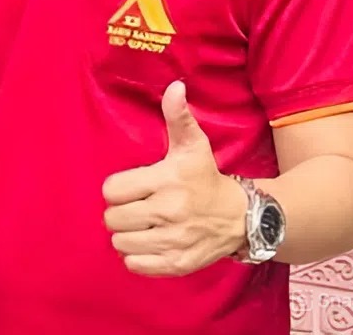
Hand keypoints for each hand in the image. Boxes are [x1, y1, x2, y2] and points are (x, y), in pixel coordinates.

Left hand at [102, 80, 246, 275]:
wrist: (240, 217)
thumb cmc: (206, 177)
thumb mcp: (193, 144)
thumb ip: (178, 116)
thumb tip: (175, 86)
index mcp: (167, 180)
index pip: (113, 190)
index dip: (117, 188)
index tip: (131, 186)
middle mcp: (168, 212)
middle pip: (113, 219)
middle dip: (119, 212)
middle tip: (134, 206)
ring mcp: (173, 241)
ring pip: (121, 243)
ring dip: (126, 235)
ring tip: (141, 225)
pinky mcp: (177, 264)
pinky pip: (136, 265)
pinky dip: (137, 257)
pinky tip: (148, 242)